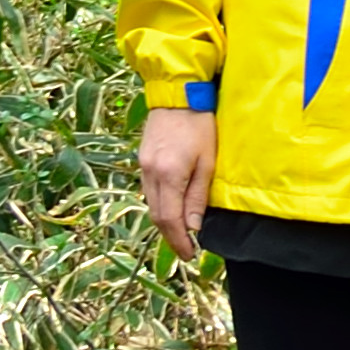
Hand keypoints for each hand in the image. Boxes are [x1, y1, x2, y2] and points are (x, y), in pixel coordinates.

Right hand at [139, 105, 215, 256]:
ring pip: (150, 205)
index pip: (169, 219)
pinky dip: (159, 205)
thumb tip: (194, 227)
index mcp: (168, 175)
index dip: (178, 241)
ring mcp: (142, 167)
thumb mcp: (208, 161)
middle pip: (156, 216)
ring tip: (181, 233)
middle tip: (186, 249)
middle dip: (170, 236)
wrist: (177, 94)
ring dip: (164, 222)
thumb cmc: (200, 124)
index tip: (189, 255)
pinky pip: (149, 191)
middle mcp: (150, 174)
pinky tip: (171, 209)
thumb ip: (198, 196)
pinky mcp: (142, 160)